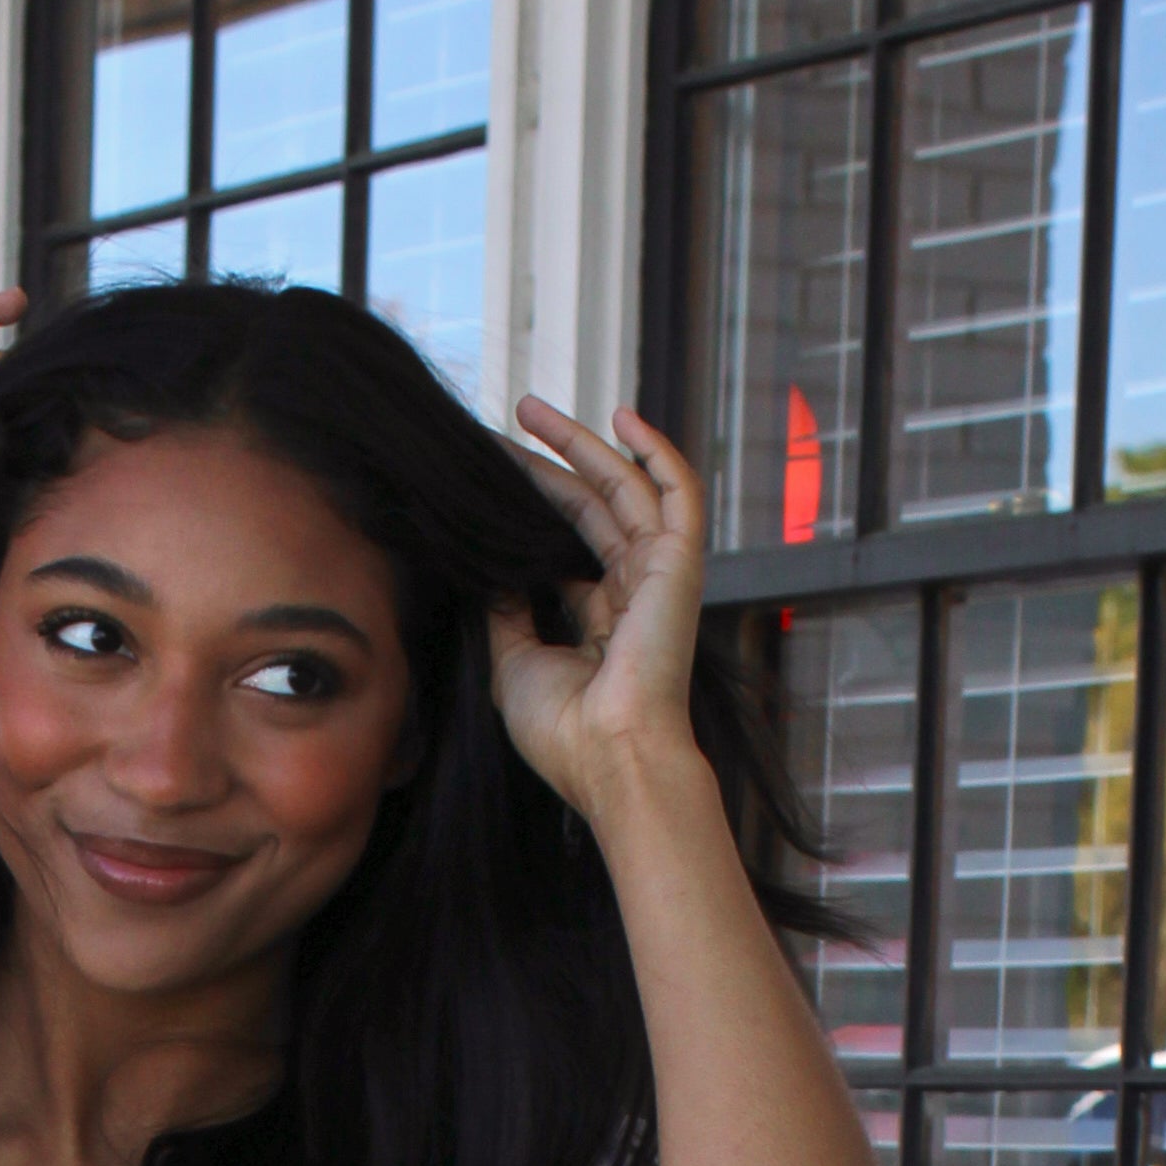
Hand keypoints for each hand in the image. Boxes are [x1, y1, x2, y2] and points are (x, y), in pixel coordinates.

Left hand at [491, 399, 709, 823]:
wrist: (610, 755)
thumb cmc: (564, 730)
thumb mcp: (513, 661)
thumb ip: (503, 610)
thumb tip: (485, 565)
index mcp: (598, 619)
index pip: (564, 545)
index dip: (531, 507)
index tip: (489, 478)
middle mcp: (631, 591)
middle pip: (587, 507)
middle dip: (548, 463)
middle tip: (505, 425)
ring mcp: (657, 575)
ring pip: (622, 488)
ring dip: (581, 444)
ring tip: (530, 411)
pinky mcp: (680, 563)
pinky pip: (676, 492)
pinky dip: (656, 450)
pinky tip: (622, 416)